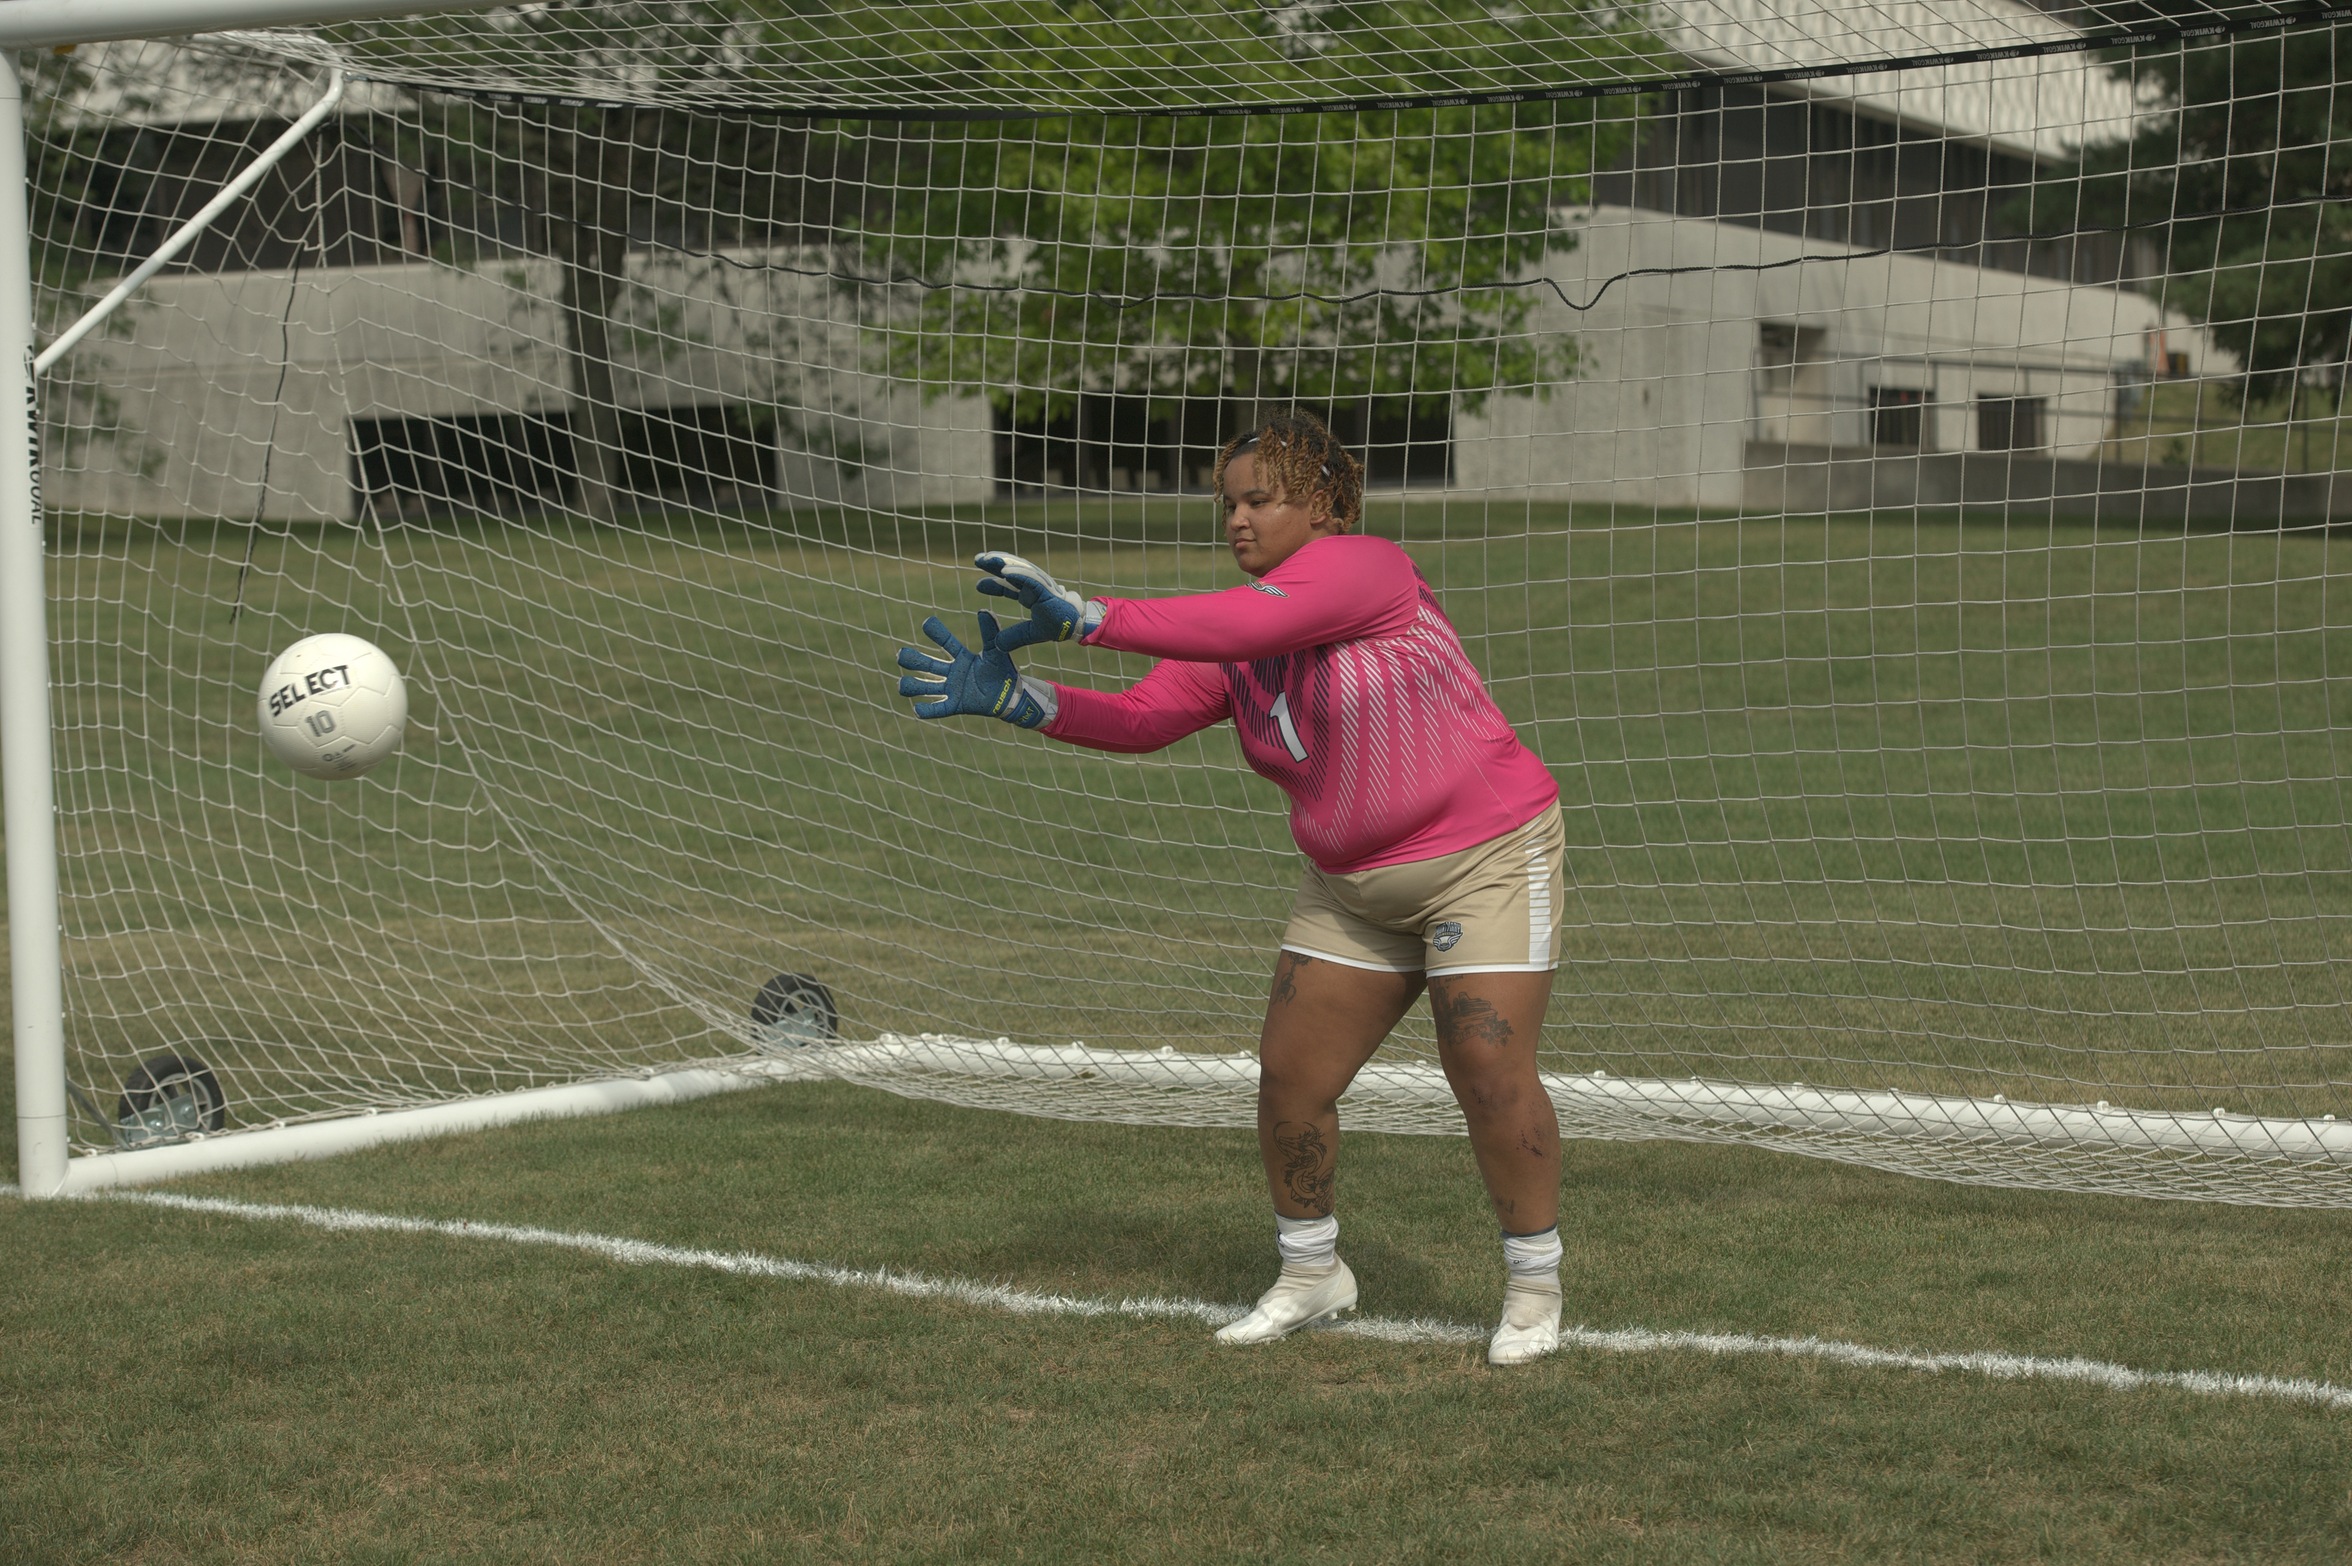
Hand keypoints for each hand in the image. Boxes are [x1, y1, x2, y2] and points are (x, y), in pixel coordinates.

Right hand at [895, 612, 1053, 728]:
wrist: (1011, 696)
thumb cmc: (1003, 671)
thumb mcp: (995, 651)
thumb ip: (990, 632)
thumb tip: (983, 610)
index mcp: (961, 658)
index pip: (945, 642)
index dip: (937, 632)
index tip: (927, 623)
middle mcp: (952, 673)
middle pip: (927, 665)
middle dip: (913, 660)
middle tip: (902, 654)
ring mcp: (952, 689)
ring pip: (926, 687)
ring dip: (913, 685)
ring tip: (901, 684)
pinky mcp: (956, 706)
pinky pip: (939, 709)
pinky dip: (927, 710)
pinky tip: (917, 709)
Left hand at [974, 552, 1105, 648]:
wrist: (1077, 626)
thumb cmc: (1058, 626)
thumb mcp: (1030, 634)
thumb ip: (1014, 637)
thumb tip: (996, 645)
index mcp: (1030, 595)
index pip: (1009, 586)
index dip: (994, 584)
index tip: (978, 585)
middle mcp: (1034, 586)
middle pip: (1011, 571)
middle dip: (994, 563)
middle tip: (977, 559)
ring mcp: (1041, 585)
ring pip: (1020, 569)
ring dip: (1003, 562)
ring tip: (986, 558)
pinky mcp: (1048, 589)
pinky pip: (1031, 578)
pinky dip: (1018, 574)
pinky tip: (1004, 571)